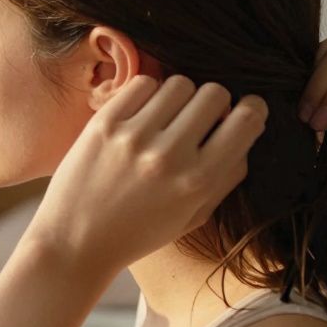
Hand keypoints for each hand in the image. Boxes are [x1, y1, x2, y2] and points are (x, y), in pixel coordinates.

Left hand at [22, 75, 267, 276]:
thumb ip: (227, 175)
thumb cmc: (138, 233)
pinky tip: (141, 115)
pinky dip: (148, 94)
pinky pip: (143, 83)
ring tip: (166, 119)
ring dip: (179, 98)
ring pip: (179, 83)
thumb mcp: (194, 215)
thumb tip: (247, 126)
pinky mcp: (103, 124)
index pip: (246, 120)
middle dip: (213, 103)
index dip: (251, 109)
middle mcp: (169, 156)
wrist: (74, 242)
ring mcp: (134, 137)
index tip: (243, 111)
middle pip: (214, 93)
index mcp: (198, 182)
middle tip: (198, 119)